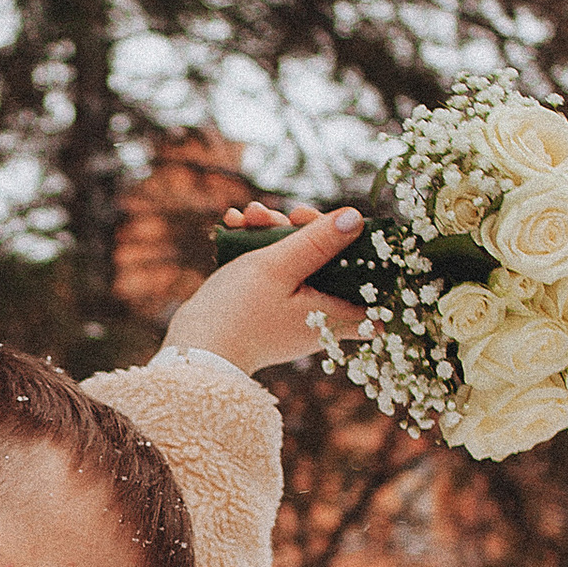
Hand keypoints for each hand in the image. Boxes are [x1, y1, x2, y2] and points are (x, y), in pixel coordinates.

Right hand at [161, 203, 366, 372]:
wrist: (194, 351)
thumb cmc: (239, 313)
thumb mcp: (280, 267)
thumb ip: (319, 242)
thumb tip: (356, 218)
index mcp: (332, 313)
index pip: (374, 292)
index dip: (365, 257)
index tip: (341, 233)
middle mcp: (317, 316)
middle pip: (329, 264)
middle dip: (305, 231)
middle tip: (285, 215)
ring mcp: (291, 313)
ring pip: (296, 263)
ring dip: (274, 231)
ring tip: (249, 216)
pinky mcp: (265, 309)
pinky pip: (271, 273)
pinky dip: (257, 248)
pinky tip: (235, 225)